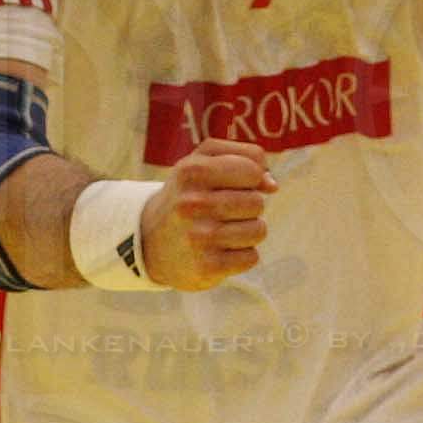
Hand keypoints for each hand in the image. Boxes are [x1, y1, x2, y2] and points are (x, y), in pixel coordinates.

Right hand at [139, 140, 273, 289]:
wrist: (149, 242)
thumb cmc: (186, 194)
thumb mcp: (203, 160)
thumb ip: (244, 156)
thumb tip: (272, 185)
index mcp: (192, 171)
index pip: (252, 170)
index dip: (251, 178)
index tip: (235, 185)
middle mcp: (193, 203)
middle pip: (257, 202)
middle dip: (248, 206)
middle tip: (224, 211)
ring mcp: (200, 237)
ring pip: (258, 230)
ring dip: (248, 231)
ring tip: (224, 230)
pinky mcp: (207, 267)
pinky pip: (251, 257)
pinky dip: (242, 255)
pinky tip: (221, 250)